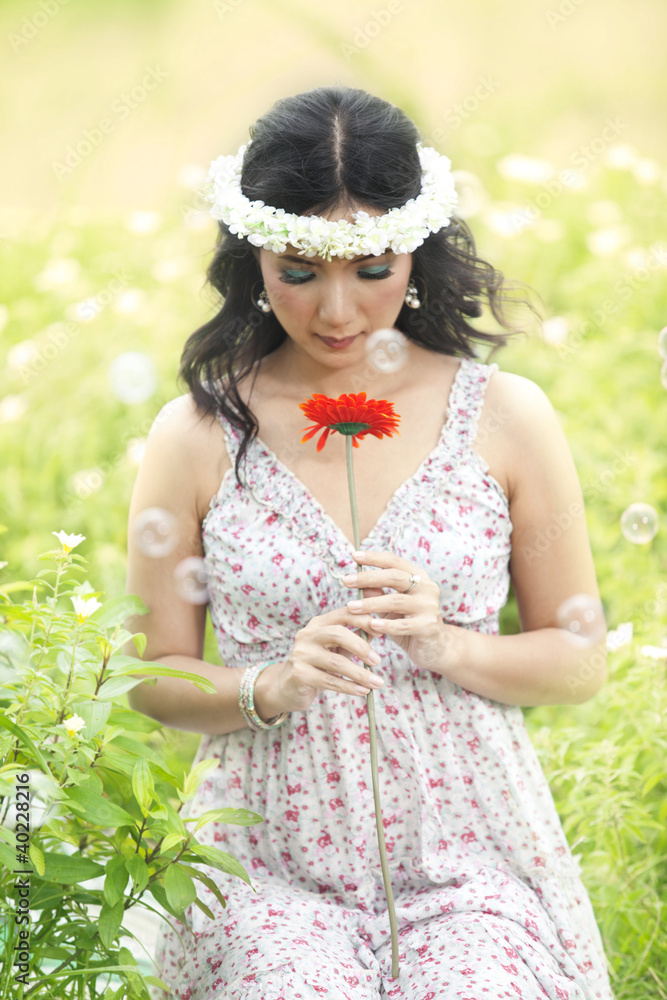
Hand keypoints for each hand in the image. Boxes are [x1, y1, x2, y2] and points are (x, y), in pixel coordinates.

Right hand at [253, 606, 384, 718]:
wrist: (286, 687)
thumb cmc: (317, 665)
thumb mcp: (334, 648)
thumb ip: (353, 638)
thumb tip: (379, 630)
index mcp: (318, 623)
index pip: (343, 614)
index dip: (364, 620)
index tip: (382, 631)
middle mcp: (307, 635)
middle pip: (339, 634)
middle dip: (362, 647)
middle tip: (377, 660)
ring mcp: (301, 654)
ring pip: (336, 662)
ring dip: (360, 673)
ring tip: (377, 682)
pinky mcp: (300, 674)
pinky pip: (330, 681)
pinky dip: (349, 687)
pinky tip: (363, 691)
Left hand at [342, 548, 449, 673]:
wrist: (434, 648)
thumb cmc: (408, 623)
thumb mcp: (390, 607)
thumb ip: (378, 594)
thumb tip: (358, 582)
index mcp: (418, 577)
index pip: (395, 561)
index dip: (374, 557)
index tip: (354, 556)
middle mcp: (427, 588)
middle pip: (394, 577)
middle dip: (368, 578)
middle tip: (346, 581)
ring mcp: (429, 606)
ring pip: (396, 601)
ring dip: (371, 603)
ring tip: (351, 607)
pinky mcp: (429, 626)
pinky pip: (403, 625)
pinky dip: (386, 625)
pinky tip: (372, 625)